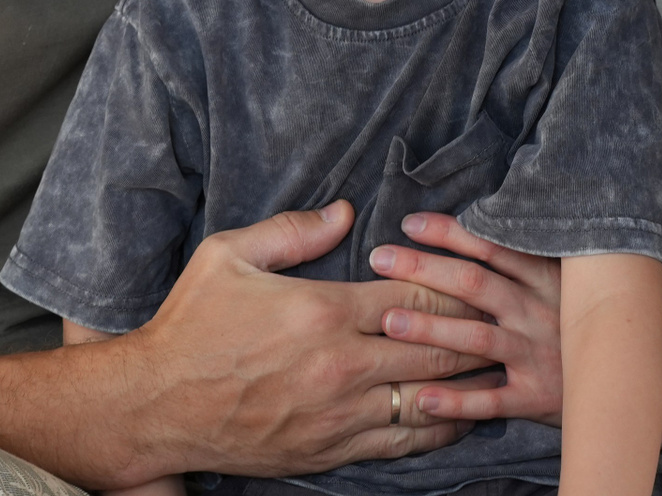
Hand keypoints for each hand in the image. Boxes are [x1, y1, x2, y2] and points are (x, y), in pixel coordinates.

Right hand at [120, 201, 489, 483]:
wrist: (156, 405)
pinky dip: (438, 428)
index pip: (416, 298)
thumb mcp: (228, 255)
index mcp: (323, 311)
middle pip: (436, 349)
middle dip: (477, 336)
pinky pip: (401, 443)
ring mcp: (338, 414)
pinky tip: (459, 416)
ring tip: (498, 368)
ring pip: (428, 400)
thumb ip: (293, 229)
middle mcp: (340, 365)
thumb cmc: (190, 325)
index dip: (455, 289)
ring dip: (468, 385)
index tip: (477, 280)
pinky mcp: (329, 450)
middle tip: (505, 323)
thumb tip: (345, 211)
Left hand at [367, 213, 563, 427]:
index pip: (490, 248)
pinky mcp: (537, 397)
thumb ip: (521, 261)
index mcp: (544, 278)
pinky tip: (423, 398)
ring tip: (388, 322)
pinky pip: (492, 401)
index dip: (448, 233)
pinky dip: (458, 402)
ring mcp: (537, 355)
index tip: (408, 224)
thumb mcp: (562, 283)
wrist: (625, 380)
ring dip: (431, 329)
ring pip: (477, 340)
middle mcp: (539, 312)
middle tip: (378, 258)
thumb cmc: (579, 323)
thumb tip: (472, 229)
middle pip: (474, 285)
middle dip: (423, 270)